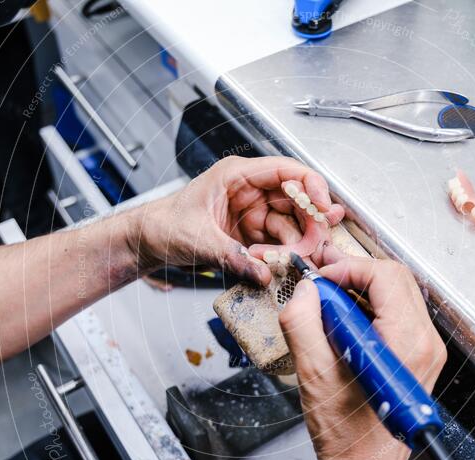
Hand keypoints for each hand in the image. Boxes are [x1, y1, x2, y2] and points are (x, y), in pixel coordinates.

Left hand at [126, 156, 344, 284]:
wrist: (150, 241)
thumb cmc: (165, 225)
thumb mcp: (198, 240)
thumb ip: (232, 256)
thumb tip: (263, 273)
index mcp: (238, 175)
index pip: (287, 171)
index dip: (312, 186)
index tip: (324, 207)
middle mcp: (251, 190)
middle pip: (297, 200)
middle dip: (311, 222)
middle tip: (317, 245)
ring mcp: (254, 212)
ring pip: (292, 224)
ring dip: (298, 243)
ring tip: (294, 260)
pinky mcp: (252, 233)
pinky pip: (279, 242)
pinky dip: (284, 255)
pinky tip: (281, 265)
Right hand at [279, 252, 446, 459]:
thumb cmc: (346, 434)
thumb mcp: (313, 373)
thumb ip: (303, 321)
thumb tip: (307, 290)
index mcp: (408, 342)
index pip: (385, 276)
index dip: (348, 267)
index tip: (319, 279)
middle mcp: (426, 343)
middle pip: (395, 280)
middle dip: (355, 273)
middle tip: (321, 280)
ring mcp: (425, 352)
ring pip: (396, 296)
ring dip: (360, 291)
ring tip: (325, 300)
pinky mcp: (416, 360)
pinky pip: (395, 317)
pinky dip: (367, 310)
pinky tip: (339, 321)